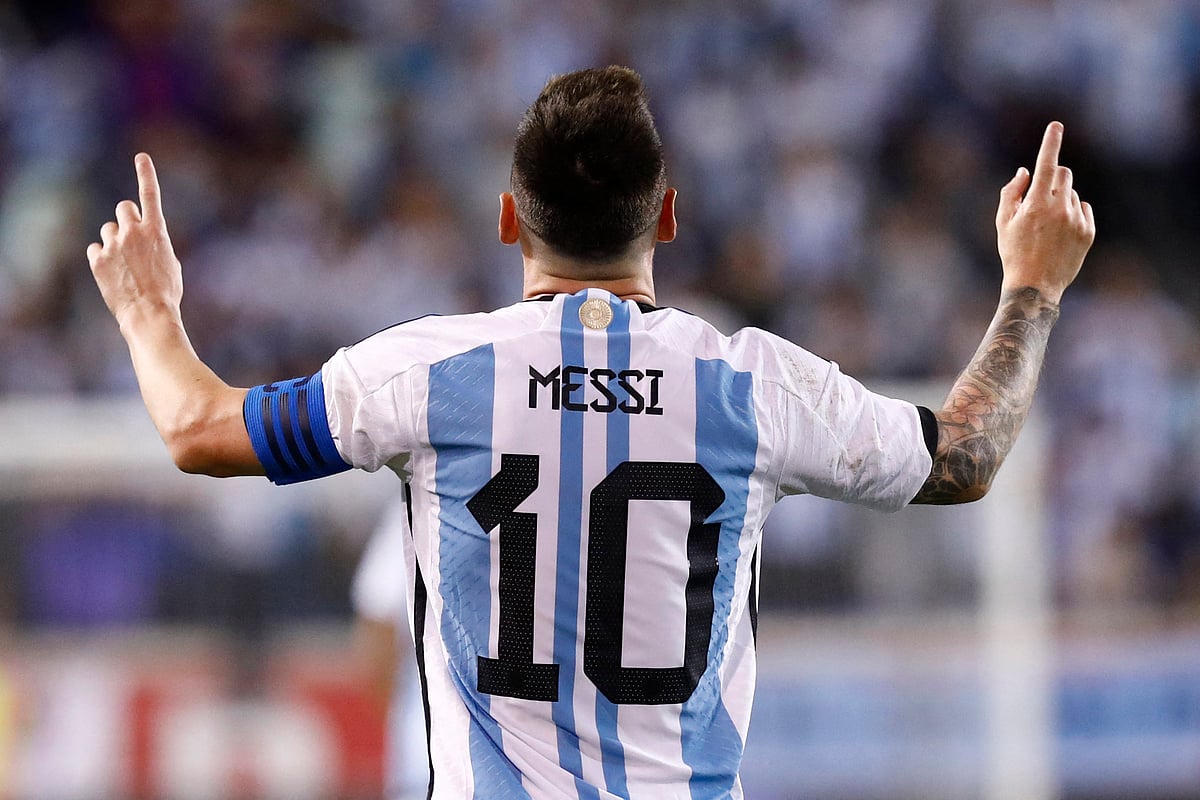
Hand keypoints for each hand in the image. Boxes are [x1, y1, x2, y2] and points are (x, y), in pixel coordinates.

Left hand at [87, 153, 182, 327]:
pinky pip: (96, 249)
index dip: (146, 174)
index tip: (141, 157)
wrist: (148, 313)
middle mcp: (133, 232)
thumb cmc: (166, 292)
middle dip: (126, 219)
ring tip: (125, 264)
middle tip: (131, 236)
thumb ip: (155, 242)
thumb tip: (143, 238)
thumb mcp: (170, 262)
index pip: (150, 195)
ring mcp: (113, 245)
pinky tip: (113, 274)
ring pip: (108, 229)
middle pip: (123, 208)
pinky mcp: (98, 259)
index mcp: (156, 231)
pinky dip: (103, 258)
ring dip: (115, 240)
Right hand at [996, 122, 1095, 303]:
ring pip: (1072, 193)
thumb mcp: (1003, 222)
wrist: (1035, 285)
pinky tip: (1061, 233)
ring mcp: (1076, 220)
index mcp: (1035, 204)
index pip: (1045, 164)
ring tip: (1048, 226)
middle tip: (1041, 197)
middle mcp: (1059, 208)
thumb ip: (1011, 192)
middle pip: (1063, 174)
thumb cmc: (1013, 252)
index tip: (1056, 125)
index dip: (1050, 142)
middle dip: (1052, 178)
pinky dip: (1073, 214)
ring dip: (1061, 199)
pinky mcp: (1088, 232)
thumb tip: (1025, 170)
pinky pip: (1083, 209)